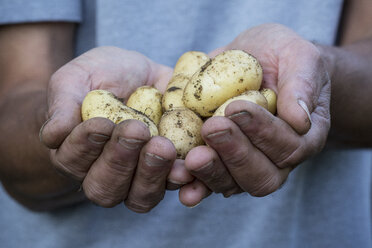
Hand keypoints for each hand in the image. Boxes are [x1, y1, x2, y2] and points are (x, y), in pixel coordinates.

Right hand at [40, 46, 177, 211]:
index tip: (101, 123)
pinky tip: (189, 163)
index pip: (73, 160)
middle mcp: (105, 174)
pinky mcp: (169, 170)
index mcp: (76, 155)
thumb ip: (63, 104)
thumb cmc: (100, 77)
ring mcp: (139, 177)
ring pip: (141, 196)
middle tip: (136, 131)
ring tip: (163, 146)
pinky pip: (177, 185)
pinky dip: (185, 178)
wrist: (137, 76)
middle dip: (120, 161)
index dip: (85, 146)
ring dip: (152, 174)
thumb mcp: (76, 78)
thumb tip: (52, 136)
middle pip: (107, 188)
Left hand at [179, 23, 330, 205]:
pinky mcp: (220, 162)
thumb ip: (302, 84)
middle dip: (235, 153)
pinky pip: (209, 182)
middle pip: (261, 176)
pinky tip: (180, 182)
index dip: (262, 131)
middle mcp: (276, 159)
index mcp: (303, 137)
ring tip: (192, 157)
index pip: (288, 146)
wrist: (257, 59)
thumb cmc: (282, 57)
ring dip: (212, 172)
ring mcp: (246, 165)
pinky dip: (195, 185)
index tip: (235, 107)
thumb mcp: (299, 56)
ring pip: (233, 184)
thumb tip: (300, 120)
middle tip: (212, 128)